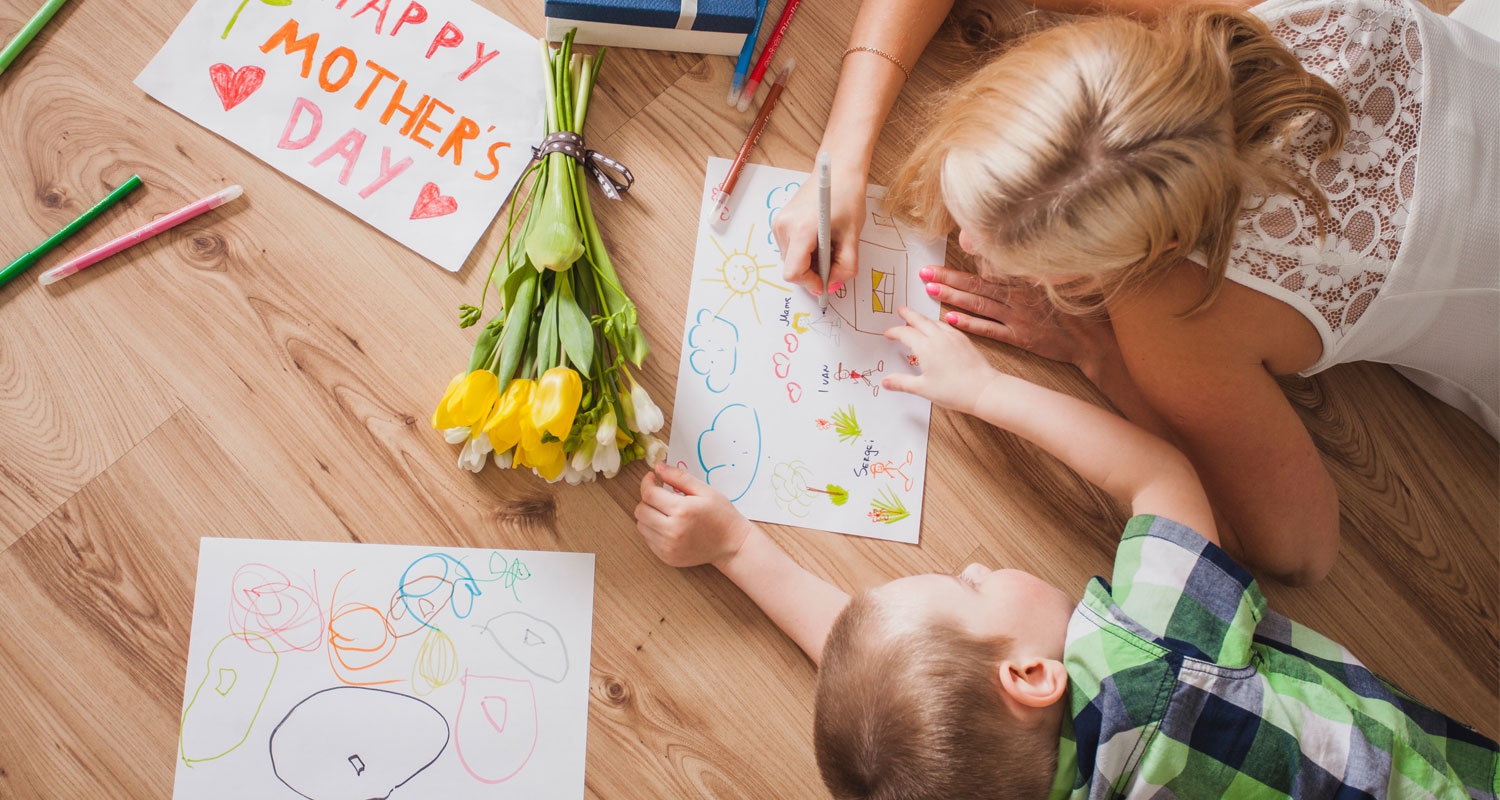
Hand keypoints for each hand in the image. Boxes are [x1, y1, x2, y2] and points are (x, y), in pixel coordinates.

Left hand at [635, 462, 754, 568]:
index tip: (652, 478)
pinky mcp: (667, 557)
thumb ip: (679, 477)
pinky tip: (668, 525)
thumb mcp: (705, 490)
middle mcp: (672, 531)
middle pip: (641, 510)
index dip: (647, 483)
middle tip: (660, 495)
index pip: (649, 494)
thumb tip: (658, 467)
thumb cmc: (721, 516)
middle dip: (647, 499)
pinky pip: (648, 539)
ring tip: (665, 512)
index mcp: (682, 510)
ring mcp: (668, 547)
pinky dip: (653, 530)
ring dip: (648, 515)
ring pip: (641, 525)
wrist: (732, 545)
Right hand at [772, 162, 863, 296]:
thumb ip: (845, 266)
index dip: (811, 282)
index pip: (794, 272)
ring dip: (810, 261)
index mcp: (801, 229)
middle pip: (792, 268)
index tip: (826, 282)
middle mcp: (784, 227)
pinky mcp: (779, 222)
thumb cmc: (847, 197)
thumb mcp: (853, 236)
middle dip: (813, 271)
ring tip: (828, 244)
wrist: (837, 170)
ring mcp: (779, 224)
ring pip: (791, 260)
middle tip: (834, 258)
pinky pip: (790, 249)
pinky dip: (805, 251)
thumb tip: (833, 286)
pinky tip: (819, 238)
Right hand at [881, 306, 997, 414]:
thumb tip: (886, 381)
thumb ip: (902, 383)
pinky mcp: (964, 340)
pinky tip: (939, 328)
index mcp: (925, 348)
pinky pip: (947, 325)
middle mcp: (939, 337)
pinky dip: (938, 323)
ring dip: (923, 318)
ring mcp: (953, 337)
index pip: (905, 333)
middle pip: (919, 320)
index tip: (888, 334)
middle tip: (901, 309)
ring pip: (934, 321)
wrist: (984, 389)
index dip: (894, 332)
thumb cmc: (955, 390)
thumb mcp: (923, 389)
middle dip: (908, 314)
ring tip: (917, 318)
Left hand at [920, 265, 1118, 373]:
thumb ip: (1028, 275)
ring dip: (954, 297)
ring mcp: (1018, 317)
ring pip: (979, 304)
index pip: (985, 272)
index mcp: (1024, 282)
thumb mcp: (1053, 285)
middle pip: (976, 285)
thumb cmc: (1074, 312)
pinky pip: (990, 329)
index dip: (959, 268)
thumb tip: (1004, 263)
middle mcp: (1018, 297)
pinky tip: (951, 319)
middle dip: (948, 279)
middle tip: (924, 273)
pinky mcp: (1020, 337)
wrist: (1091, 340)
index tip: (937, 264)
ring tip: (931, 291)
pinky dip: (970, 323)